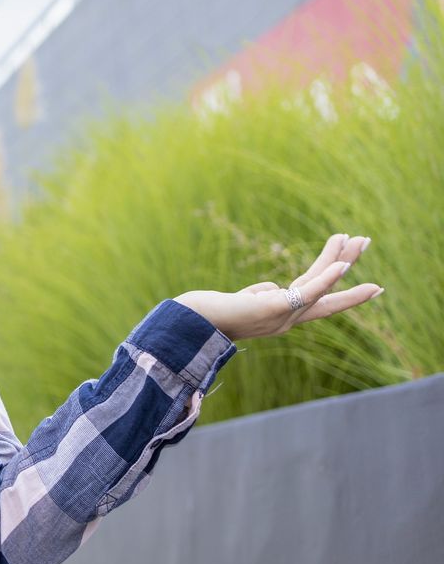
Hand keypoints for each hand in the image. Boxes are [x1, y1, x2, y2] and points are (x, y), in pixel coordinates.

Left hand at [173, 233, 382, 341]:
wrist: (191, 325)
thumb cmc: (210, 313)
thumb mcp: (244, 301)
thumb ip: (262, 293)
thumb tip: (273, 287)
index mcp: (280, 317)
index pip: (316, 300)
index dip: (342, 291)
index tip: (373, 287)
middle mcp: (286, 321)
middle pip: (325, 290)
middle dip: (347, 264)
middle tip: (366, 241)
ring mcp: (282, 317)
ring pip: (319, 285)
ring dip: (339, 260)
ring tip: (356, 239)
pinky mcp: (275, 310)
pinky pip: (307, 292)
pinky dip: (326, 278)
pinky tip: (342, 265)